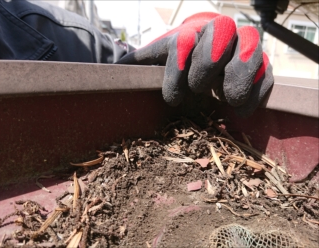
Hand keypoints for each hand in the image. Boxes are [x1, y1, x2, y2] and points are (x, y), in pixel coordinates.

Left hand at [116, 12, 273, 116]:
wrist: (200, 58)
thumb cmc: (169, 66)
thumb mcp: (146, 66)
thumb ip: (129, 70)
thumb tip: (97, 80)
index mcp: (185, 35)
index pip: (183, 43)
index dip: (178, 70)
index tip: (173, 99)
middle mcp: (215, 34)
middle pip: (221, 32)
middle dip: (209, 63)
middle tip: (201, 89)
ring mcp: (240, 47)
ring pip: (250, 47)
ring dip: (239, 75)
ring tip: (227, 100)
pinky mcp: (258, 65)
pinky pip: (266, 73)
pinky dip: (258, 91)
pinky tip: (243, 110)